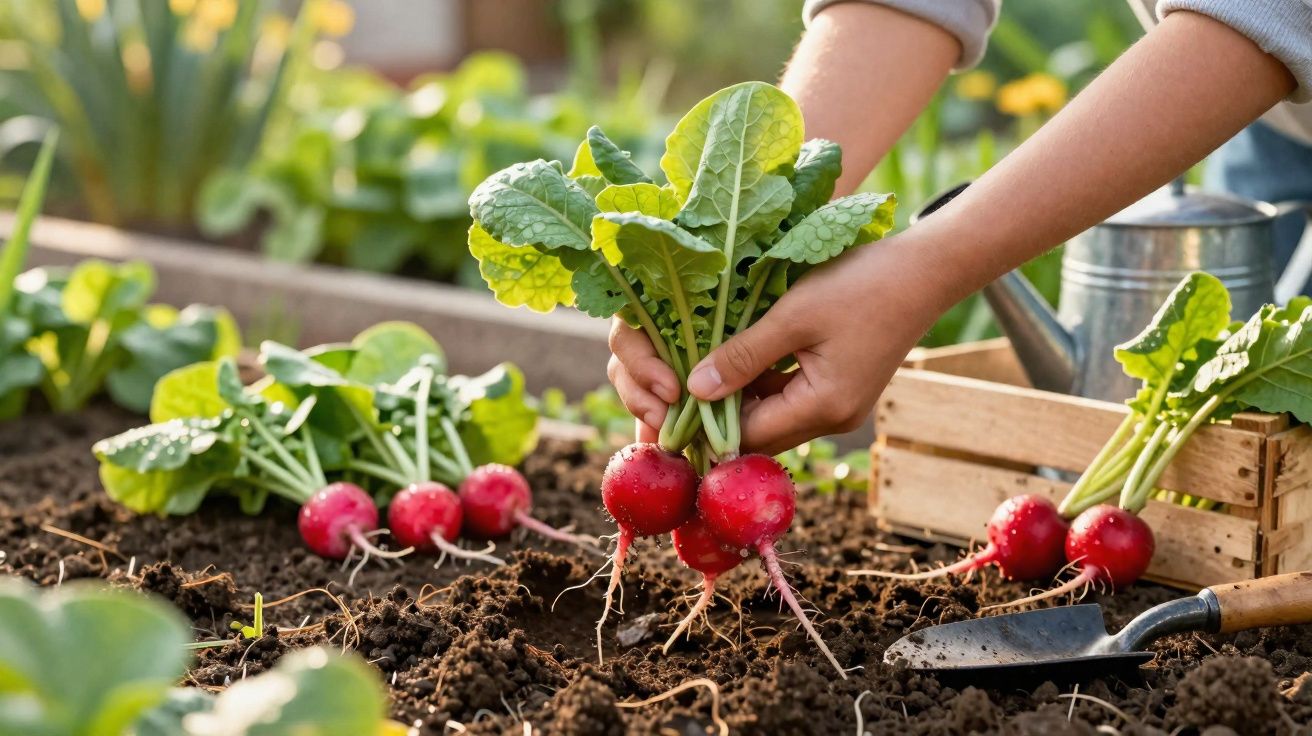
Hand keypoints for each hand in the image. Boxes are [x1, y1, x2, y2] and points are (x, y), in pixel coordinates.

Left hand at [608, 231, 953, 453]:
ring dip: (737, 395)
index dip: (705, 425)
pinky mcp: (840, 388)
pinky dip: (759, 382)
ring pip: (770, 414)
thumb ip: (742, 355)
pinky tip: (732, 356)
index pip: (748, 437)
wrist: (924, 269)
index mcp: (824, 407)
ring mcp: (838, 405)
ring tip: (696, 369)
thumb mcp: (792, 314)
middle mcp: (833, 418)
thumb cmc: (859, 283)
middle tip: (673, 388)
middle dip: (717, 413)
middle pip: (758, 433)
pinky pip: (787, 396)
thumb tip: (695, 391)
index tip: (665, 405)